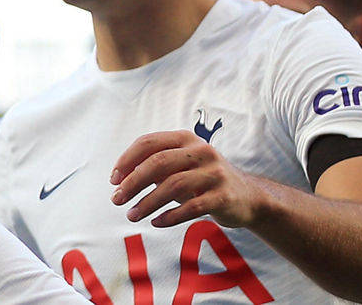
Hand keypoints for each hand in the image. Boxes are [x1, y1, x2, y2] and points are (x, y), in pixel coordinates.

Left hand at [110, 130, 266, 228]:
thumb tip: (119, 180)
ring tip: (132, 215)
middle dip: (132, 182)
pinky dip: (170, 216)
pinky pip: (191, 207)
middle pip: (157, 163)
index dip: (126, 160)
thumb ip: (154, 167)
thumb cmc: (202, 180)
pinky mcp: (224, 196)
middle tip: (116, 199)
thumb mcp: (179, 167)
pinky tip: (156, 222)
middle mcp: (201, 151)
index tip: (113, 179)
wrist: (248, 197)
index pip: (148, 142)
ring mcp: (215, 172)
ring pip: (172, 186)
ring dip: (147, 203)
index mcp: (185, 138)